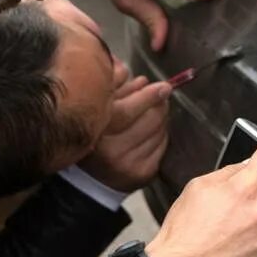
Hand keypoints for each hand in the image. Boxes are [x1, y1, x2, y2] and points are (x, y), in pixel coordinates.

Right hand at [79, 76, 170, 190]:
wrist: (91, 176)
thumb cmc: (96, 133)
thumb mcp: (100, 107)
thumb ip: (117, 89)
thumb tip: (144, 81)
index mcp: (97, 130)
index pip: (128, 110)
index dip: (149, 95)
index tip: (164, 86)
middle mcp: (111, 151)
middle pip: (151, 119)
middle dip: (160, 105)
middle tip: (161, 98)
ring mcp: (128, 165)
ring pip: (160, 132)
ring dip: (161, 120)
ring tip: (153, 115)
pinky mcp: (142, 175)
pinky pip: (163, 146)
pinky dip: (161, 136)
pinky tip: (151, 133)